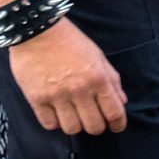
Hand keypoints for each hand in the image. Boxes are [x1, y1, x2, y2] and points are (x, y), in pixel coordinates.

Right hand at [5, 18, 129, 134]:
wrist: (36, 29)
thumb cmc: (70, 41)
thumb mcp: (97, 56)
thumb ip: (112, 80)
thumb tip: (121, 102)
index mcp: (98, 78)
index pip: (114, 113)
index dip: (118, 124)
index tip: (115, 126)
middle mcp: (79, 89)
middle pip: (94, 127)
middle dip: (96, 126)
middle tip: (91, 118)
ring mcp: (57, 95)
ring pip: (72, 130)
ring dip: (75, 124)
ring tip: (72, 113)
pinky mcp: (37, 98)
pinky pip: (50, 124)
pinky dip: (54, 121)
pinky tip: (55, 111)